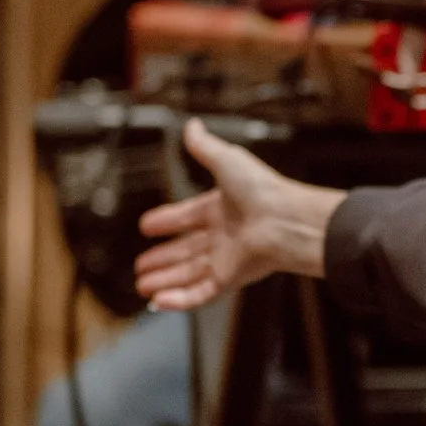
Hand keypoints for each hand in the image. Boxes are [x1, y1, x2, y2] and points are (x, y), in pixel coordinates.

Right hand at [134, 120, 346, 309]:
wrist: (286, 220)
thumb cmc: (262, 189)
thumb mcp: (226, 160)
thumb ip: (205, 146)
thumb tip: (192, 125)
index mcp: (222, 208)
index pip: (188, 217)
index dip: (167, 221)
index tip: (147, 226)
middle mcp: (224, 235)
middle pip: (185, 251)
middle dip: (161, 259)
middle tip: (140, 265)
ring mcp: (227, 259)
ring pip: (188, 274)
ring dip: (164, 280)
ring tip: (142, 285)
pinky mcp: (230, 279)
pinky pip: (200, 294)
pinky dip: (179, 300)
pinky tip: (158, 300)